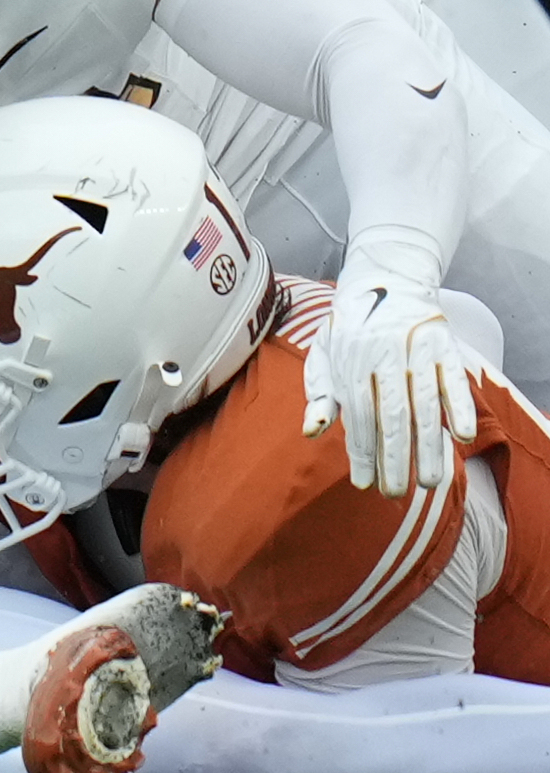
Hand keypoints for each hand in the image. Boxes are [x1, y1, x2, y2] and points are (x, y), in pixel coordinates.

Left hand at [302, 246, 475, 497]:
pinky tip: (461, 437)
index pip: (357, 416)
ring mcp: (416, 348)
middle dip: (393, 458)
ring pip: (423, 404)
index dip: (361, 452)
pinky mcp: (445, 343)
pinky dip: (460, 407)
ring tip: (429, 482)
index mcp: (350, 361)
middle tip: (395, 494)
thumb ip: (319, 393)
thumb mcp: (323, 354)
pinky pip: (454, 379)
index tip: (365, 483)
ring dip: (428, 446)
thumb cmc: (350, 327)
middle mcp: (383, 355)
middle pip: (390, 415)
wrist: (387, 278)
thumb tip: (311, 432)